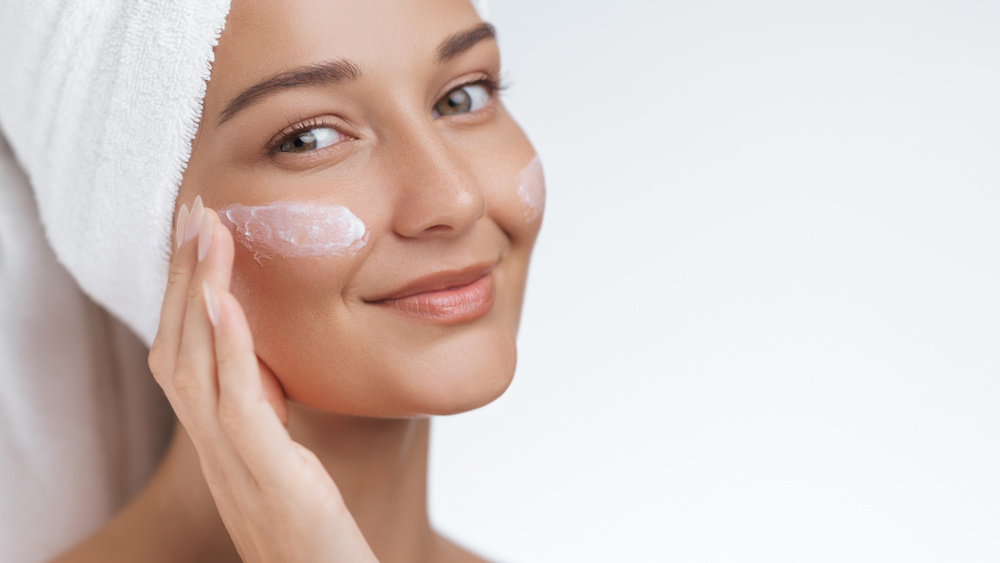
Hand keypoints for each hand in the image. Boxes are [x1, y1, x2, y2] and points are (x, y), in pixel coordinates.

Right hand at [148, 196, 377, 562]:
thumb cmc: (313, 533)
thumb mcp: (286, 461)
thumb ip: (268, 414)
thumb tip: (266, 362)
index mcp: (222, 440)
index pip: (188, 353)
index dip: (185, 292)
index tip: (199, 233)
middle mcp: (215, 449)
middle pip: (178, 347)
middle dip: (182, 276)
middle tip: (194, 210)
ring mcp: (235, 464)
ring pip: (194, 365)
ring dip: (197, 292)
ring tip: (207, 232)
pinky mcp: (267, 477)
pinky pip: (235, 405)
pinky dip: (226, 347)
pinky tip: (222, 299)